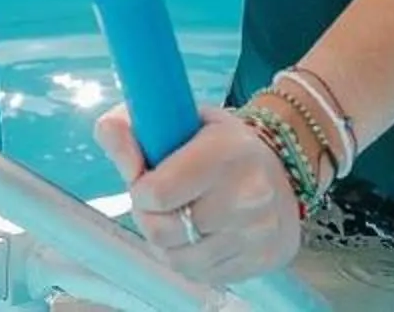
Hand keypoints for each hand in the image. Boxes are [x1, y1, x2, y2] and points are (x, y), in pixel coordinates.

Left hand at [93, 99, 304, 287]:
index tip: (144, 179)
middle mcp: (248, 195)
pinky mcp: (262, 261)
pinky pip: (201, 275)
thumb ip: (132, 126)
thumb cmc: (219, 143)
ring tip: (176, 218)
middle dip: (148, 217)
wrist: (283, 172)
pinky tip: (197, 236)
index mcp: (226, 151)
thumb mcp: (181, 119)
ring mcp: (258, 233)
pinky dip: (188, 259)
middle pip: (163, 231)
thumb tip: (109, 135)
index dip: (139, 190)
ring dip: (166, 242)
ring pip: (178, 260)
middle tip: (156, 202)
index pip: (157, 192)